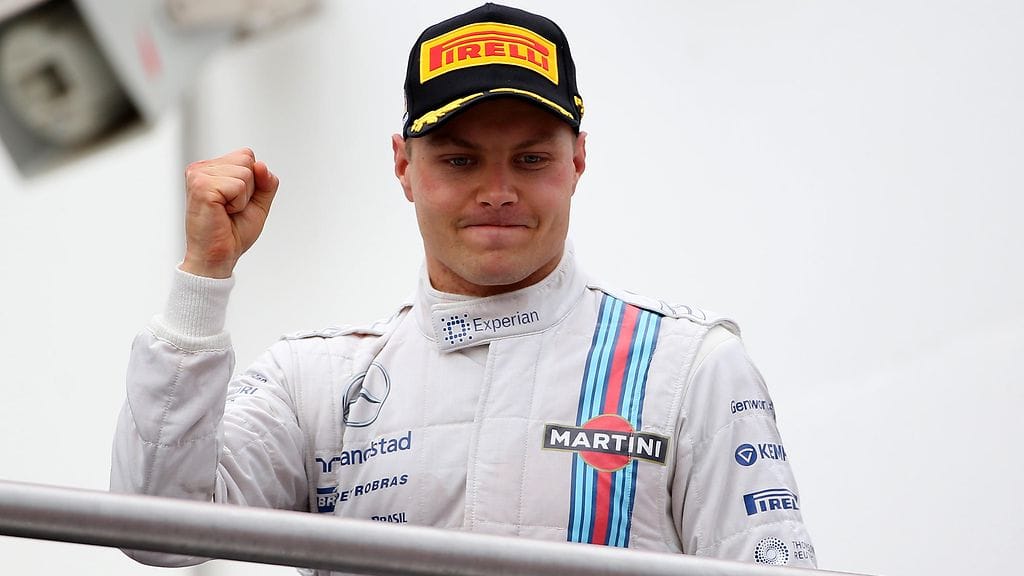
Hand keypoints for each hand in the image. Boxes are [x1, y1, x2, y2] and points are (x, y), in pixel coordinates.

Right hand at [179, 148, 278, 277]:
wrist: (218, 256)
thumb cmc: (232, 233)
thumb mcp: (258, 203)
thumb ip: (266, 182)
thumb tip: (261, 165)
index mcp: (211, 168)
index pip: (247, 156)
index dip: (253, 182)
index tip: (236, 201)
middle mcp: (202, 168)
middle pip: (248, 160)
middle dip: (249, 188)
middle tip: (231, 208)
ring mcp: (198, 176)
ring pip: (245, 172)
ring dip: (243, 198)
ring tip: (226, 211)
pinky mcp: (201, 186)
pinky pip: (238, 185)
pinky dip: (238, 203)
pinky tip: (222, 213)